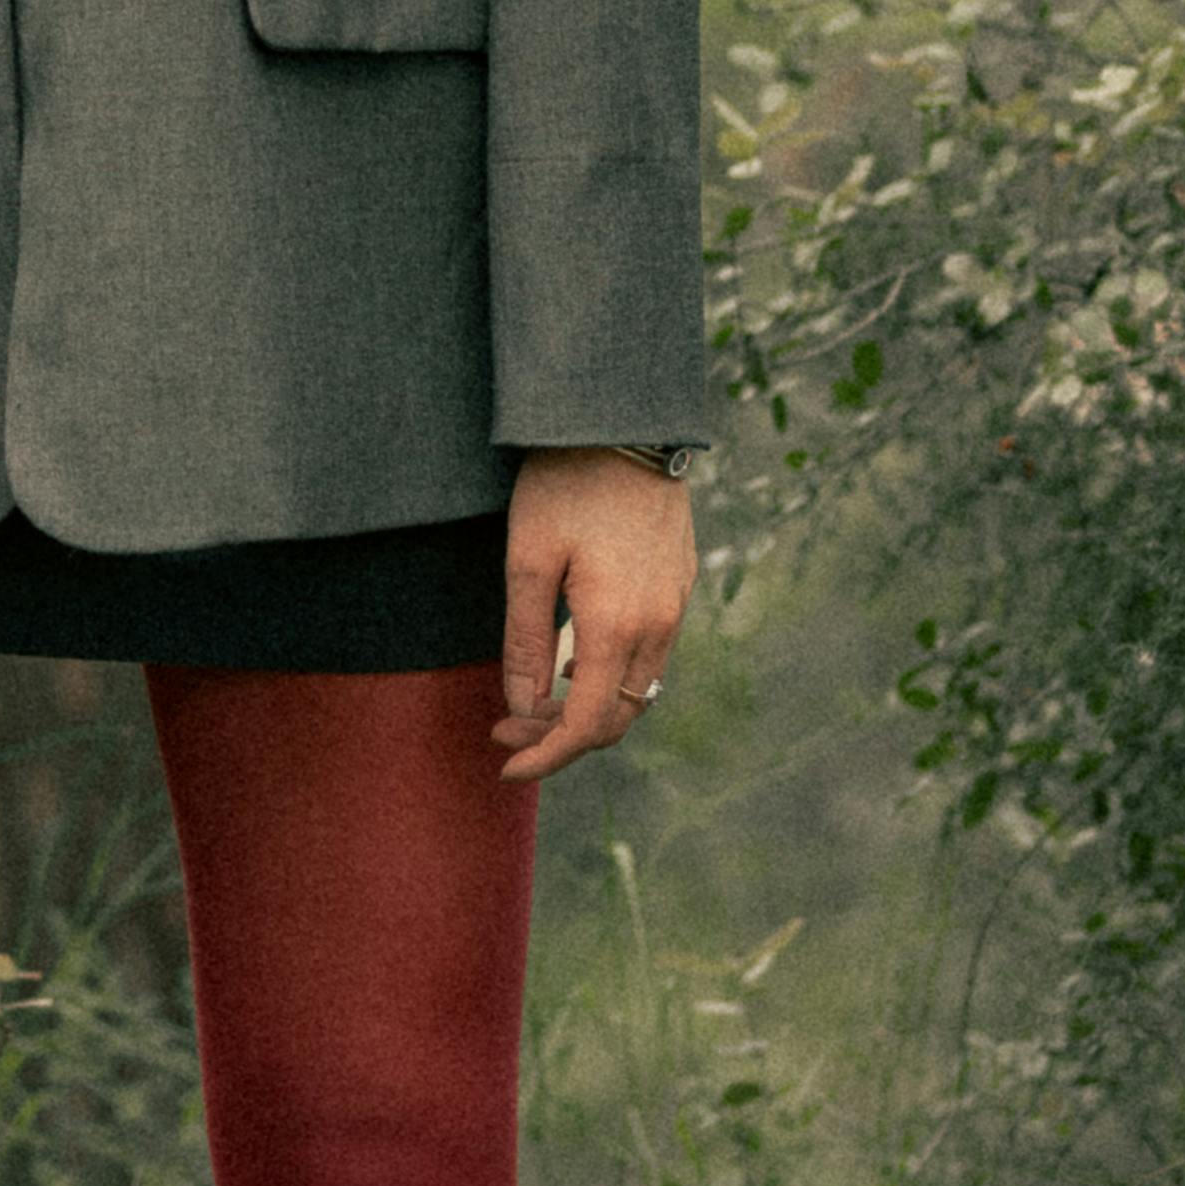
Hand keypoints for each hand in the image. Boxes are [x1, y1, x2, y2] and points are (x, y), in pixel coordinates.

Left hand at [499, 450, 694, 785]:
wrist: (625, 420)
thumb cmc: (565, 482)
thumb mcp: (527, 561)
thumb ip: (526, 641)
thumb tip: (523, 707)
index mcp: (618, 624)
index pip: (586, 723)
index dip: (545, 756)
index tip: (505, 765)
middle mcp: (659, 624)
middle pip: (617, 718)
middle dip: (560, 737)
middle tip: (505, 729)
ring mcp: (676, 604)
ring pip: (639, 691)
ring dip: (588, 709)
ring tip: (534, 700)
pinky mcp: (679, 584)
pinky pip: (651, 656)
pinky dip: (612, 677)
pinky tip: (573, 660)